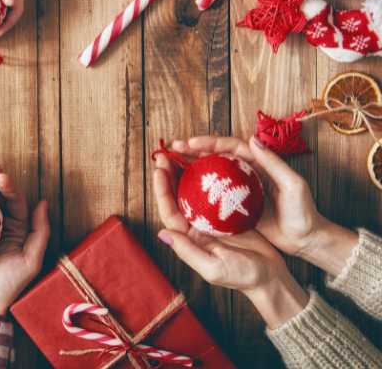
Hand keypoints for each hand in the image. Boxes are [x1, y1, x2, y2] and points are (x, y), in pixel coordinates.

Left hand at [153, 144, 308, 327]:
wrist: (270, 277)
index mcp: (190, 238)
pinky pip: (215, 192)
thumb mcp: (213, 268)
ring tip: (180, 153)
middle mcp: (197, 227)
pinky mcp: (228, 214)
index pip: (170, 211)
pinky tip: (207, 162)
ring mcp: (212, 220)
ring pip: (194, 192)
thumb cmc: (242, 276)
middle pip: (178, 197)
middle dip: (169, 176)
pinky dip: (209, 177)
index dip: (162, 191)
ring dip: (186, 173)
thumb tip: (162, 233)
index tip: (159, 170)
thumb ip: (188, 251)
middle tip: (164, 154)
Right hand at [179, 136, 357, 275]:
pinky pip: (213, 194)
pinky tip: (182, 190)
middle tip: (173, 148)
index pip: (230, 146)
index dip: (210, 142)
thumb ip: (273, 163)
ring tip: (172, 164)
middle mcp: (246, 173)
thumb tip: (252, 140)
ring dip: (191, 167)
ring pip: (211, 173)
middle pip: (215, 156)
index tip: (191, 143)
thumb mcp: (293, 185)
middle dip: (193, 150)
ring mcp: (239, 190)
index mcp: (258, 163)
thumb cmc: (303, 212)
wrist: (306, 239)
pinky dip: (197, 189)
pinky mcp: (236, 206)